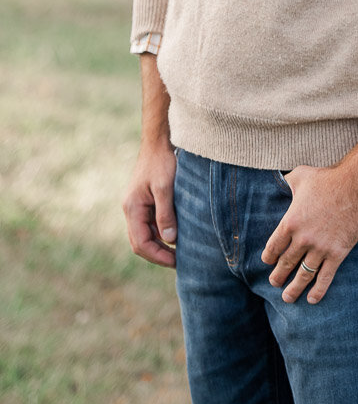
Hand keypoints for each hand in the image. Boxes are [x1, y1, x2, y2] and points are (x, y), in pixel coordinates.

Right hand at [123, 140, 177, 268]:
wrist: (159, 141)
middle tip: (179, 261)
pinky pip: (151, 224)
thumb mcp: (165, 188)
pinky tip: (176, 235)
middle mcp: (131, 210)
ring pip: (146, 234)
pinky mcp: (145, 202)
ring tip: (180, 252)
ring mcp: (137, 206)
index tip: (176, 262)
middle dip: (158, 254)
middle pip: (140, 242)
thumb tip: (169, 240)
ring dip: (160, 245)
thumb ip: (165, 214)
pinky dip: (161, 233)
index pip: (141, 243)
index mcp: (132, 208)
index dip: (157, 256)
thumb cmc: (162, 161)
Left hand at [261, 135, 357, 303]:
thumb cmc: (328, 179)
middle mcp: (302, 238)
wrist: (356, 185)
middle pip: (286, 263)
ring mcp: (320, 248)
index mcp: (290, 221)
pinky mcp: (337, 253)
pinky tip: (312, 300)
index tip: (268, 262)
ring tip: (287, 297)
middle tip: (274, 283)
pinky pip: (325, 277)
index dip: (269, 257)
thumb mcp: (301, 176)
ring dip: (294, 289)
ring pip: (303, 275)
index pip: (273, 246)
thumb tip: (279, 181)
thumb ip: (287, 182)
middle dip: (278, 276)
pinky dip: (318, 290)